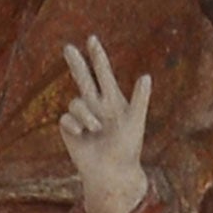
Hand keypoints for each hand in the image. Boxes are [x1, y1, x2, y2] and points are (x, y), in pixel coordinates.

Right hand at [58, 36, 151, 212]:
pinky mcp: (70, 130)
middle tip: (68, 47)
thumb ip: (140, 99)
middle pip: (83, 78)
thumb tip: (146, 76)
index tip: (91, 39)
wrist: (112, 173)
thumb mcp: (136, 122)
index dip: (97, 57)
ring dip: (86, 114)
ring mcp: (82, 118)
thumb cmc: (128, 149)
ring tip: (97, 129)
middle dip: (76, 63)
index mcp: (112, 99)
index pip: (103, 73)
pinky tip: (83, 134)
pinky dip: (75, 124)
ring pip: (76, 102)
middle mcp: (95, 105)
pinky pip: (67, 118)